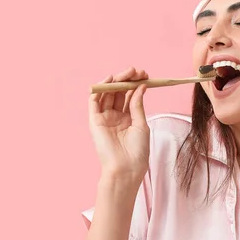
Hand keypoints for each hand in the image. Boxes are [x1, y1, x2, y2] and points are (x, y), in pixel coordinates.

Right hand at [88, 67, 150, 182]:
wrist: (126, 168)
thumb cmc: (137, 151)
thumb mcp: (141, 124)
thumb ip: (137, 105)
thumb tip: (140, 86)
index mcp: (127, 118)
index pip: (130, 96)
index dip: (136, 84)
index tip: (145, 75)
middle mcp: (115, 116)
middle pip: (119, 92)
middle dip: (127, 80)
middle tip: (136, 71)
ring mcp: (104, 118)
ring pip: (107, 94)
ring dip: (116, 81)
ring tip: (127, 73)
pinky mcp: (94, 121)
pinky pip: (94, 101)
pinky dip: (100, 89)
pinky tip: (109, 80)